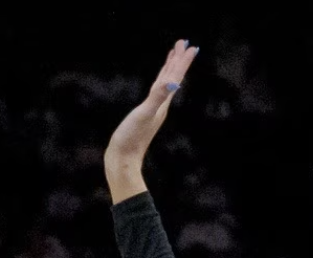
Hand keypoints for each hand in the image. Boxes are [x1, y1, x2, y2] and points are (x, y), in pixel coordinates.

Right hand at [105, 39, 197, 201]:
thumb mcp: (144, 113)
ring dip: (170, 70)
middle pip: (173, 78)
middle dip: (178, 60)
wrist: (123, 160)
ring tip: (173, 57)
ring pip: (165, 85)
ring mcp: (153, 110)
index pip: (175, 76)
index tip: (190, 45)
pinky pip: (155, 94)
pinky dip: (158, 84)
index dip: (182, 60)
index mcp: (163, 102)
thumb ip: (158, 97)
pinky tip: (158, 84)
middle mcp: (161, 105)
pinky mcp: (144, 115)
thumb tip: (175, 83)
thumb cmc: (131, 138)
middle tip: (184, 43)